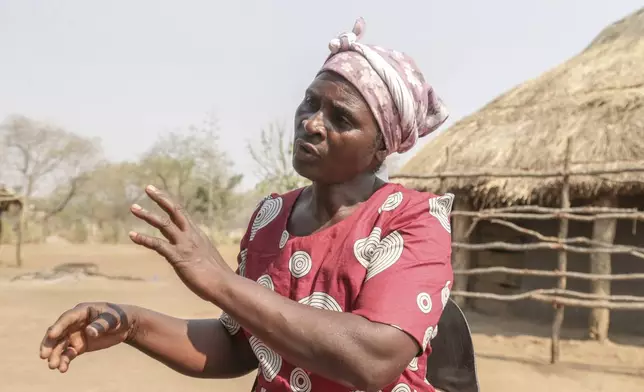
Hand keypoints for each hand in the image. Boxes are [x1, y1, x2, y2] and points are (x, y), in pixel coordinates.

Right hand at [39, 302, 135, 372]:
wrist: (125, 325)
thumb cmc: (118, 316)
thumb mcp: (113, 318)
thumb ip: (102, 324)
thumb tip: (89, 332)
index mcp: (81, 311)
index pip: (67, 319)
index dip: (58, 326)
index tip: (51, 335)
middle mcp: (74, 323)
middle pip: (57, 333)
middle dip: (49, 344)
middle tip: (44, 356)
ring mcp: (74, 335)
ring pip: (60, 346)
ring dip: (55, 356)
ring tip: (54, 366)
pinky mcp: (78, 346)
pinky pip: (68, 354)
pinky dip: (64, 361)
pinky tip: (63, 369)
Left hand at [128, 185, 233, 300]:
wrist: (224, 285)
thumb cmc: (218, 276)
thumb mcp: (207, 258)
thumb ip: (197, 253)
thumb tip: (193, 256)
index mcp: (198, 235)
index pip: (182, 213)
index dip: (170, 202)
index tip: (159, 193)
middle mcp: (191, 235)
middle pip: (175, 211)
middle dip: (160, 198)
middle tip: (148, 188)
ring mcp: (184, 245)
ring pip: (164, 224)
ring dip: (147, 215)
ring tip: (133, 208)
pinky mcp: (178, 257)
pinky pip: (158, 244)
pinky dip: (144, 238)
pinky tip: (132, 235)